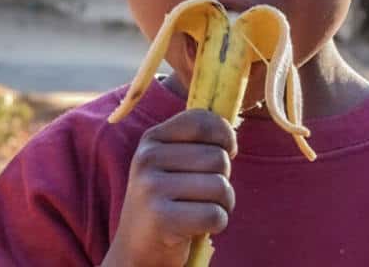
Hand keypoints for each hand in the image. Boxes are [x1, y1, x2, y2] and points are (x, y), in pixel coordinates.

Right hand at [100, 109, 237, 266]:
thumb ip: (197, 142)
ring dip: (223, 203)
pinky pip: (215, 215)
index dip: (224, 134)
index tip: (228, 150)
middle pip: (218, 157)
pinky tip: (198, 227)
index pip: (201, 121)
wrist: (137, 247)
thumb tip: (230, 135)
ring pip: (220, 187)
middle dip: (223, 179)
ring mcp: (151, 188)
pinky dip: (217, 224)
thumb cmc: (168, 200)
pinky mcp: (160, 219)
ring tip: (201, 210)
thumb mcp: (172, 162)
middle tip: (203, 194)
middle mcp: (147, 159)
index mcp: (152, 139)